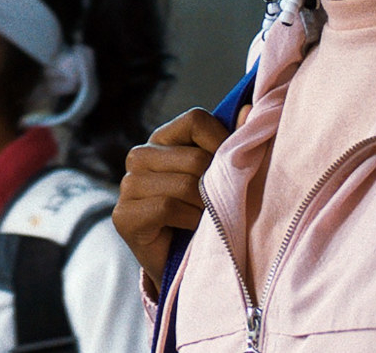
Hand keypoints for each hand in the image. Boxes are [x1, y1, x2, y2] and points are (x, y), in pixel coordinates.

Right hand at [112, 107, 231, 291]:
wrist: (183, 264)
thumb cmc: (204, 214)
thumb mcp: (220, 175)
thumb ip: (233, 143)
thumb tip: (252, 109)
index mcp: (162, 138)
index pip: (195, 120)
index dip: (222, 142)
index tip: (232, 168)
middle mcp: (139, 155)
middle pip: (195, 158)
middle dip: (215, 186)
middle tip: (218, 205)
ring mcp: (127, 185)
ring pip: (184, 185)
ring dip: (204, 208)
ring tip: (204, 219)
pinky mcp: (123, 215)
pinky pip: (168, 207)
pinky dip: (188, 221)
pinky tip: (188, 229)